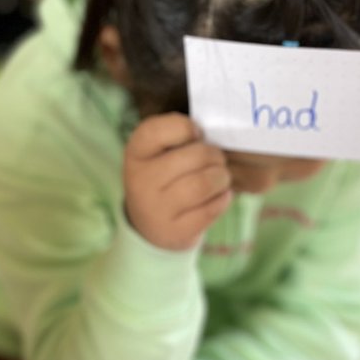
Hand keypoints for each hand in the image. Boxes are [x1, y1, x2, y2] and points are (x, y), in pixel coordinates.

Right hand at [124, 113, 231, 250]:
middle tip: (218, 160)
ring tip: (222, 178)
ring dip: (222, 178)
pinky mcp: (174, 232)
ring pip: (204, 184)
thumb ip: (179, 136)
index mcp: (136, 153)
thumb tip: (210, 138)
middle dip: (215, 156)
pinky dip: (223, 199)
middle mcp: (140, 181)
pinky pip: (210, 210)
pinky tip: (220, 196)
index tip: (196, 135)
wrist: (151, 224)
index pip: (158, 130)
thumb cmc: (165, 177)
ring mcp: (156, 209)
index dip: (186, 127)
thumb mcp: (160, 151)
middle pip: (195, 157)